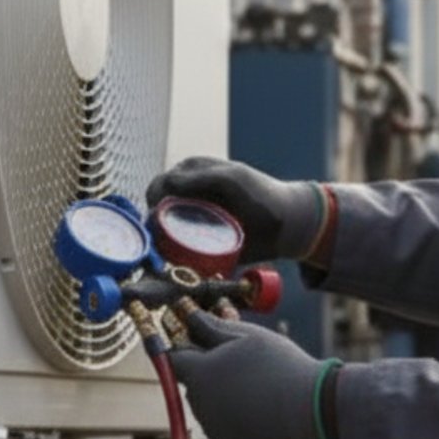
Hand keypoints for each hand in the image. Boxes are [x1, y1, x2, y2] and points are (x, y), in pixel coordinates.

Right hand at [146, 156, 324, 262]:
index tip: (160, 213)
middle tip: (162, 238)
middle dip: (152, 226)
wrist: (285, 225)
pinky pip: (177, 252)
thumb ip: (201, 177)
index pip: (158, 185)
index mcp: (190, 175)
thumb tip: (165, 182)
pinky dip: (172, 258)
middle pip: (154, 212)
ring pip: (161, 234)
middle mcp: (187, 197)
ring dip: (159, 244)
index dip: (153, 199)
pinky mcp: (199, 244)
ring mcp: (192, 221)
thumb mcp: (232, 179)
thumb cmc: (260, 194)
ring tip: (169, 253)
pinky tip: (178, 263)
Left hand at [166, 310, 326, 438]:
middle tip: (244, 363)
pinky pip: (228, 430)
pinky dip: (241, 421)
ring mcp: (214, 431)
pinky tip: (266, 410)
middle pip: (195, 385)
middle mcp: (199, 406)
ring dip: (226, 397)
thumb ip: (212, 327)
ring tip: (261, 387)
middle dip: (211, 374)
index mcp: (200, 374)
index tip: (202, 342)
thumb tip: (189, 316)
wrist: (310, 408)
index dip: (186, 348)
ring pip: (212, 408)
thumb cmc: (280, 365)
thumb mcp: (248, 336)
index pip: (175, 360)